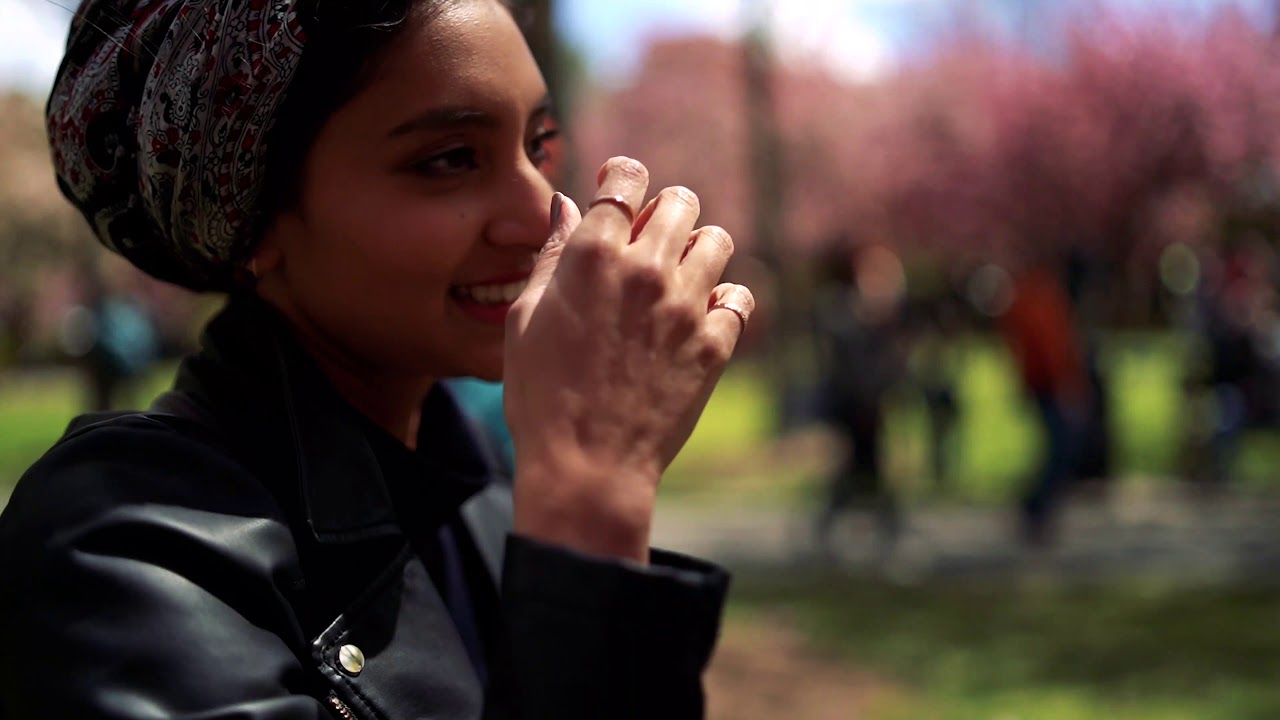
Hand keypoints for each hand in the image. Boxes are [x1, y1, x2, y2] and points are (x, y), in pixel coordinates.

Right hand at [503, 157, 754, 561]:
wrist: (587, 465)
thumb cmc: (540, 395)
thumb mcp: (524, 318)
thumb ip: (552, 255)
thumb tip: (571, 207)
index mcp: (593, 255)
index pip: (626, 177)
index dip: (624, 178)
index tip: (620, 191)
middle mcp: (646, 269)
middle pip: (680, 202)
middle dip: (665, 212)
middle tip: (651, 239)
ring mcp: (686, 306)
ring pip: (717, 241)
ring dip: (699, 249)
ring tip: (680, 276)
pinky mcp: (715, 345)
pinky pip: (740, 297)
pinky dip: (724, 300)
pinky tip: (703, 316)